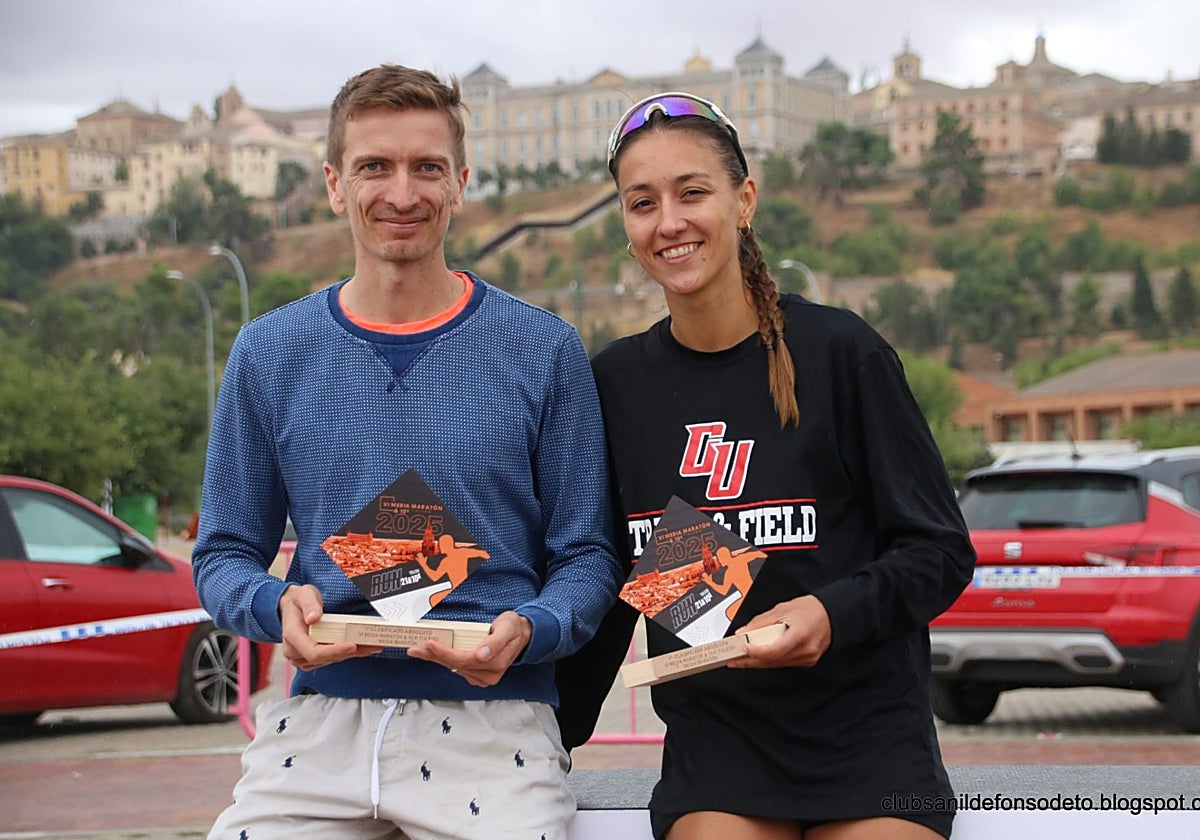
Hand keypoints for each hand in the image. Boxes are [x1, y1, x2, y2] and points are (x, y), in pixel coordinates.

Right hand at [279, 584, 381, 670]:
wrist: (291, 608)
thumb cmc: (297, 601)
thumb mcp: (303, 595)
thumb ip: (309, 605)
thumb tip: (314, 618)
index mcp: (292, 637)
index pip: (314, 652)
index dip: (334, 651)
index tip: (352, 645)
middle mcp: (296, 652)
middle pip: (326, 658)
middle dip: (349, 652)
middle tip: (371, 645)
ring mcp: (304, 658)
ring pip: (332, 660)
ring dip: (353, 654)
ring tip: (372, 645)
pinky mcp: (313, 658)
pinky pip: (332, 658)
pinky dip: (349, 653)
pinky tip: (364, 647)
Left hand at [407, 610, 531, 686]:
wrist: (522, 634)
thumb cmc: (514, 629)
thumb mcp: (508, 628)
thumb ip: (495, 642)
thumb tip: (482, 655)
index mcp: (494, 664)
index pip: (463, 660)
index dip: (445, 653)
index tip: (431, 644)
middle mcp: (487, 674)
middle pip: (454, 665)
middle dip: (433, 657)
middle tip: (415, 650)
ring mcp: (481, 676)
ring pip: (453, 667)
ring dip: (436, 658)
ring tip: (420, 650)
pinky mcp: (476, 673)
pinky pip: (456, 667)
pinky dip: (444, 660)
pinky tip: (433, 654)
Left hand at [728, 595, 831, 668]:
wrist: (831, 614)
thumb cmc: (811, 609)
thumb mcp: (783, 609)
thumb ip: (761, 622)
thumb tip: (743, 633)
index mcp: (801, 635)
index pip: (775, 650)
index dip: (757, 651)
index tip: (742, 648)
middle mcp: (806, 650)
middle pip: (772, 660)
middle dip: (749, 661)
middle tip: (731, 660)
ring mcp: (807, 658)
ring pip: (776, 664)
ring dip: (756, 663)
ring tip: (739, 660)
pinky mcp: (806, 661)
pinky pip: (782, 663)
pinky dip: (768, 660)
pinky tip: (757, 658)